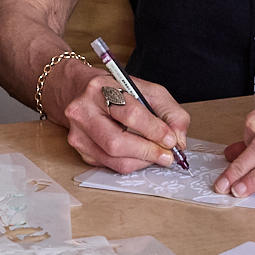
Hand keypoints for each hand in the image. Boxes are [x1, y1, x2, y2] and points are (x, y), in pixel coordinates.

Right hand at [51, 60, 189, 173]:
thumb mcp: (145, 89)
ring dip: (141, 161)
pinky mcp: (79, 150)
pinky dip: (130, 163)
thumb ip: (169, 111)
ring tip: (157, 155)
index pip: (130, 114)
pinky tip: (139, 154)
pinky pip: (109, 165)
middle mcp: (82, 112)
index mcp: (99, 89)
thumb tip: (178, 140)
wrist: (76, 91)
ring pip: (113, 159)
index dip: (154, 130)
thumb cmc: (113, 89)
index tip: (171, 140)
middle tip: (167, 155)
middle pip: (116, 142)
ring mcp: (77, 133)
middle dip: (147, 152)